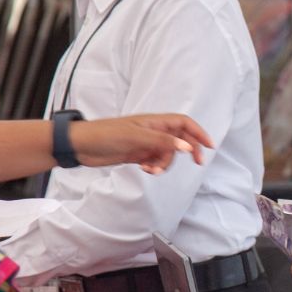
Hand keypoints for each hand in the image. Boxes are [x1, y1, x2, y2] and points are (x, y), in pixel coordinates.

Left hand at [69, 114, 212, 172]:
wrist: (82, 146)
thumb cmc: (105, 135)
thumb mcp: (136, 138)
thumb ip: (162, 142)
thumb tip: (186, 147)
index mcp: (154, 121)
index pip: (184, 123)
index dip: (198, 133)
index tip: (209, 146)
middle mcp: (152, 131)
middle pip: (180, 139)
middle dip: (189, 151)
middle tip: (198, 164)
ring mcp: (145, 143)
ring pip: (168, 154)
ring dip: (165, 164)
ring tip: (152, 169)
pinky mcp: (138, 155)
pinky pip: (155, 162)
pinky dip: (155, 168)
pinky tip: (145, 170)